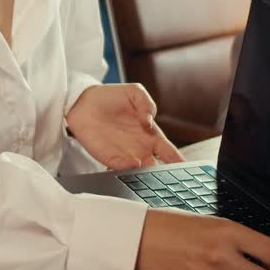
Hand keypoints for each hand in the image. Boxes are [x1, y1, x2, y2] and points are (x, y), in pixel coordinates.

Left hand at [66, 83, 184, 169]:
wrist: (82, 102)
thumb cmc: (111, 97)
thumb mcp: (135, 92)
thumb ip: (147, 104)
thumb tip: (149, 122)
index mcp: (151, 135)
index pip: (170, 153)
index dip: (179, 161)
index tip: (187, 168)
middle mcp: (140, 148)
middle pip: (158, 168)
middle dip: (165, 175)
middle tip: (171, 178)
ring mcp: (125, 155)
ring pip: (141, 172)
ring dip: (147, 174)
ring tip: (153, 171)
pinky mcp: (108, 157)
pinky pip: (120, 167)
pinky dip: (128, 168)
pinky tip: (133, 163)